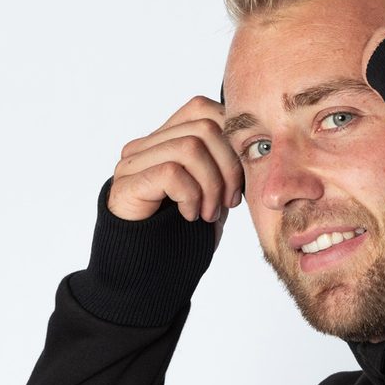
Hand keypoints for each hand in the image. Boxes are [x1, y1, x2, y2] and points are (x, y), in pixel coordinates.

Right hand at [108, 95, 243, 250]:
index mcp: (166, 142)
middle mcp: (146, 146)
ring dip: (211, 186)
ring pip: (190, 147)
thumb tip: (256, 149)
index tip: (241, 182)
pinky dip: (191, 196)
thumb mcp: (213, 198)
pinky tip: (190, 216)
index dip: (232, 139)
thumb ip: (225, 170)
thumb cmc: (181, 237)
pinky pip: (171, 172)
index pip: (203, 109)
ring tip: (209, 214)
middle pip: (203, 126)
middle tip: (229, 203)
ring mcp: (133, 162)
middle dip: (229, 167)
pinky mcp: (127, 183)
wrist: (148, 274)